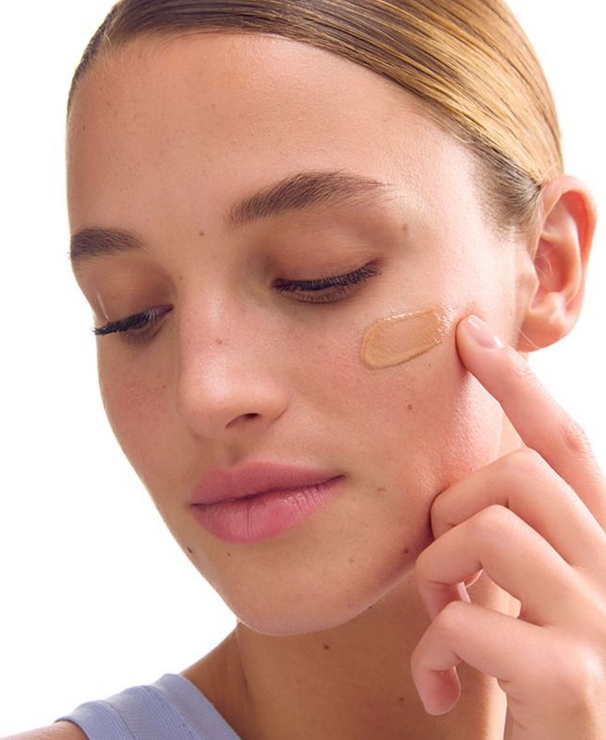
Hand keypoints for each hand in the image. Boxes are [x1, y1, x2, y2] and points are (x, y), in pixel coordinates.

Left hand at [410, 314, 605, 738]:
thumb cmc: (547, 681)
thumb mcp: (540, 599)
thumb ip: (521, 541)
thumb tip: (463, 488)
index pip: (567, 441)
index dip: (518, 382)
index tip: (471, 334)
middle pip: (515, 474)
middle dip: (451, 513)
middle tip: (443, 574)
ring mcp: (604, 624)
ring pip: (487, 529)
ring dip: (439, 575)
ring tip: (441, 623)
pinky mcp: (575, 682)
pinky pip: (468, 618)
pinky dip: (434, 650)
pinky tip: (440, 686)